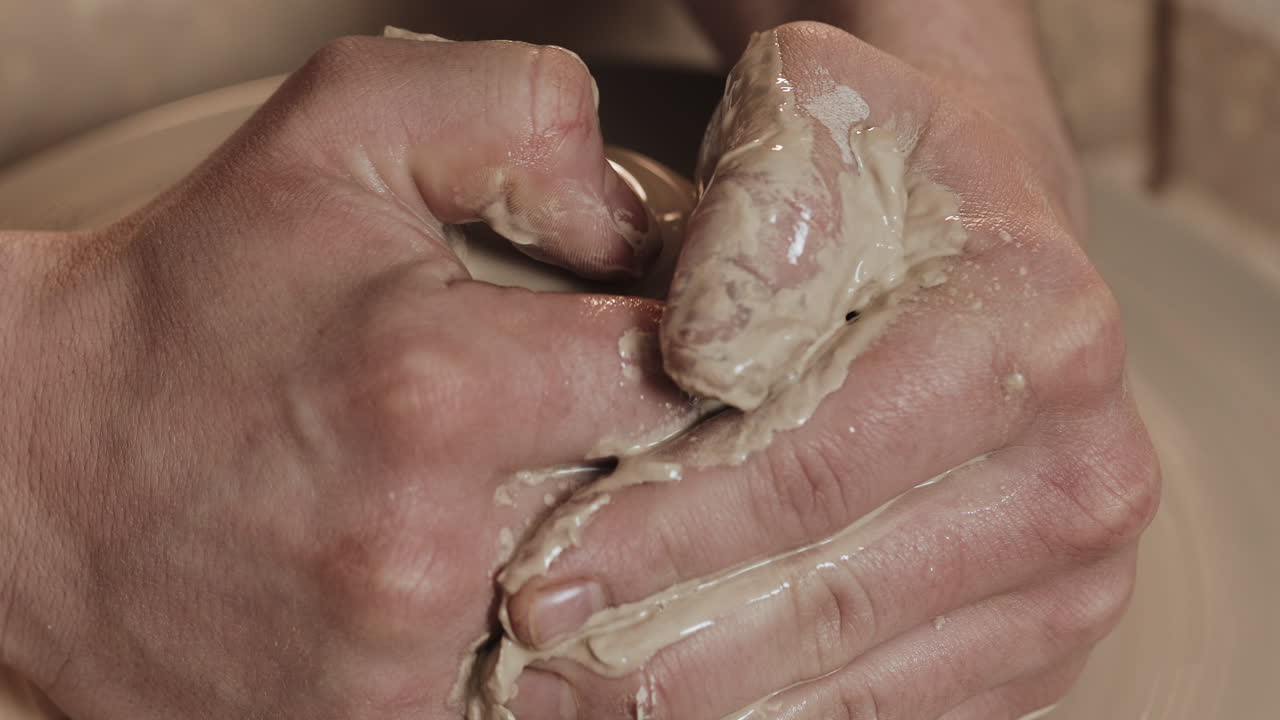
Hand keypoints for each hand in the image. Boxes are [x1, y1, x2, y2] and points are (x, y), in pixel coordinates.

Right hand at [0, 34, 692, 718]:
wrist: (37, 469)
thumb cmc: (196, 294)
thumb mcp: (341, 132)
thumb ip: (517, 119)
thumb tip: (639, 224)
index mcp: (433, 388)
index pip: (671, 376)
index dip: (685, 355)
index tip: (653, 348)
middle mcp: (425, 551)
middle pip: (655, 514)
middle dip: (650, 463)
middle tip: (604, 425)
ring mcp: (398, 673)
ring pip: (606, 620)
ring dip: (605, 562)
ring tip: (529, 498)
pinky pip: (531, 695)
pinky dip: (536, 642)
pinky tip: (490, 579)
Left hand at [497, 22, 1160, 719]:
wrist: (978, 244)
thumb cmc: (874, 178)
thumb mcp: (820, 113)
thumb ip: (765, 195)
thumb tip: (703, 350)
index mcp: (1035, 328)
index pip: (816, 460)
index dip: (665, 526)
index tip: (540, 571)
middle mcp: (1081, 467)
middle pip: (832, 594)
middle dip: (660, 639)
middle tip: (532, 658)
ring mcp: (1073, 573)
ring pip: (855, 679)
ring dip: (702, 701)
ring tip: (575, 699)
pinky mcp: (1042, 642)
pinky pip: (894, 712)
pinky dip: (774, 718)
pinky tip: (676, 704)